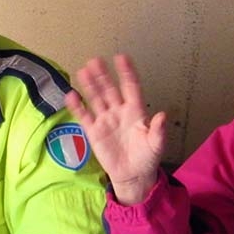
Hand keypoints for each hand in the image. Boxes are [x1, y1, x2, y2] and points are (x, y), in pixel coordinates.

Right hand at [65, 54, 165, 204]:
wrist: (133, 175)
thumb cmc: (147, 157)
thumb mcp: (156, 145)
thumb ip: (158, 130)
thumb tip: (162, 116)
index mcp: (135, 111)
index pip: (130, 87)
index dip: (126, 73)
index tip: (121, 58)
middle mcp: (119, 111)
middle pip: (109, 89)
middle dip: (103, 75)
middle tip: (95, 60)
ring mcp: (105, 120)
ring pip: (96, 98)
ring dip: (90, 85)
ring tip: (83, 71)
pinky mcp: (94, 131)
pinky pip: (84, 116)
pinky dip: (78, 106)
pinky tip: (71, 95)